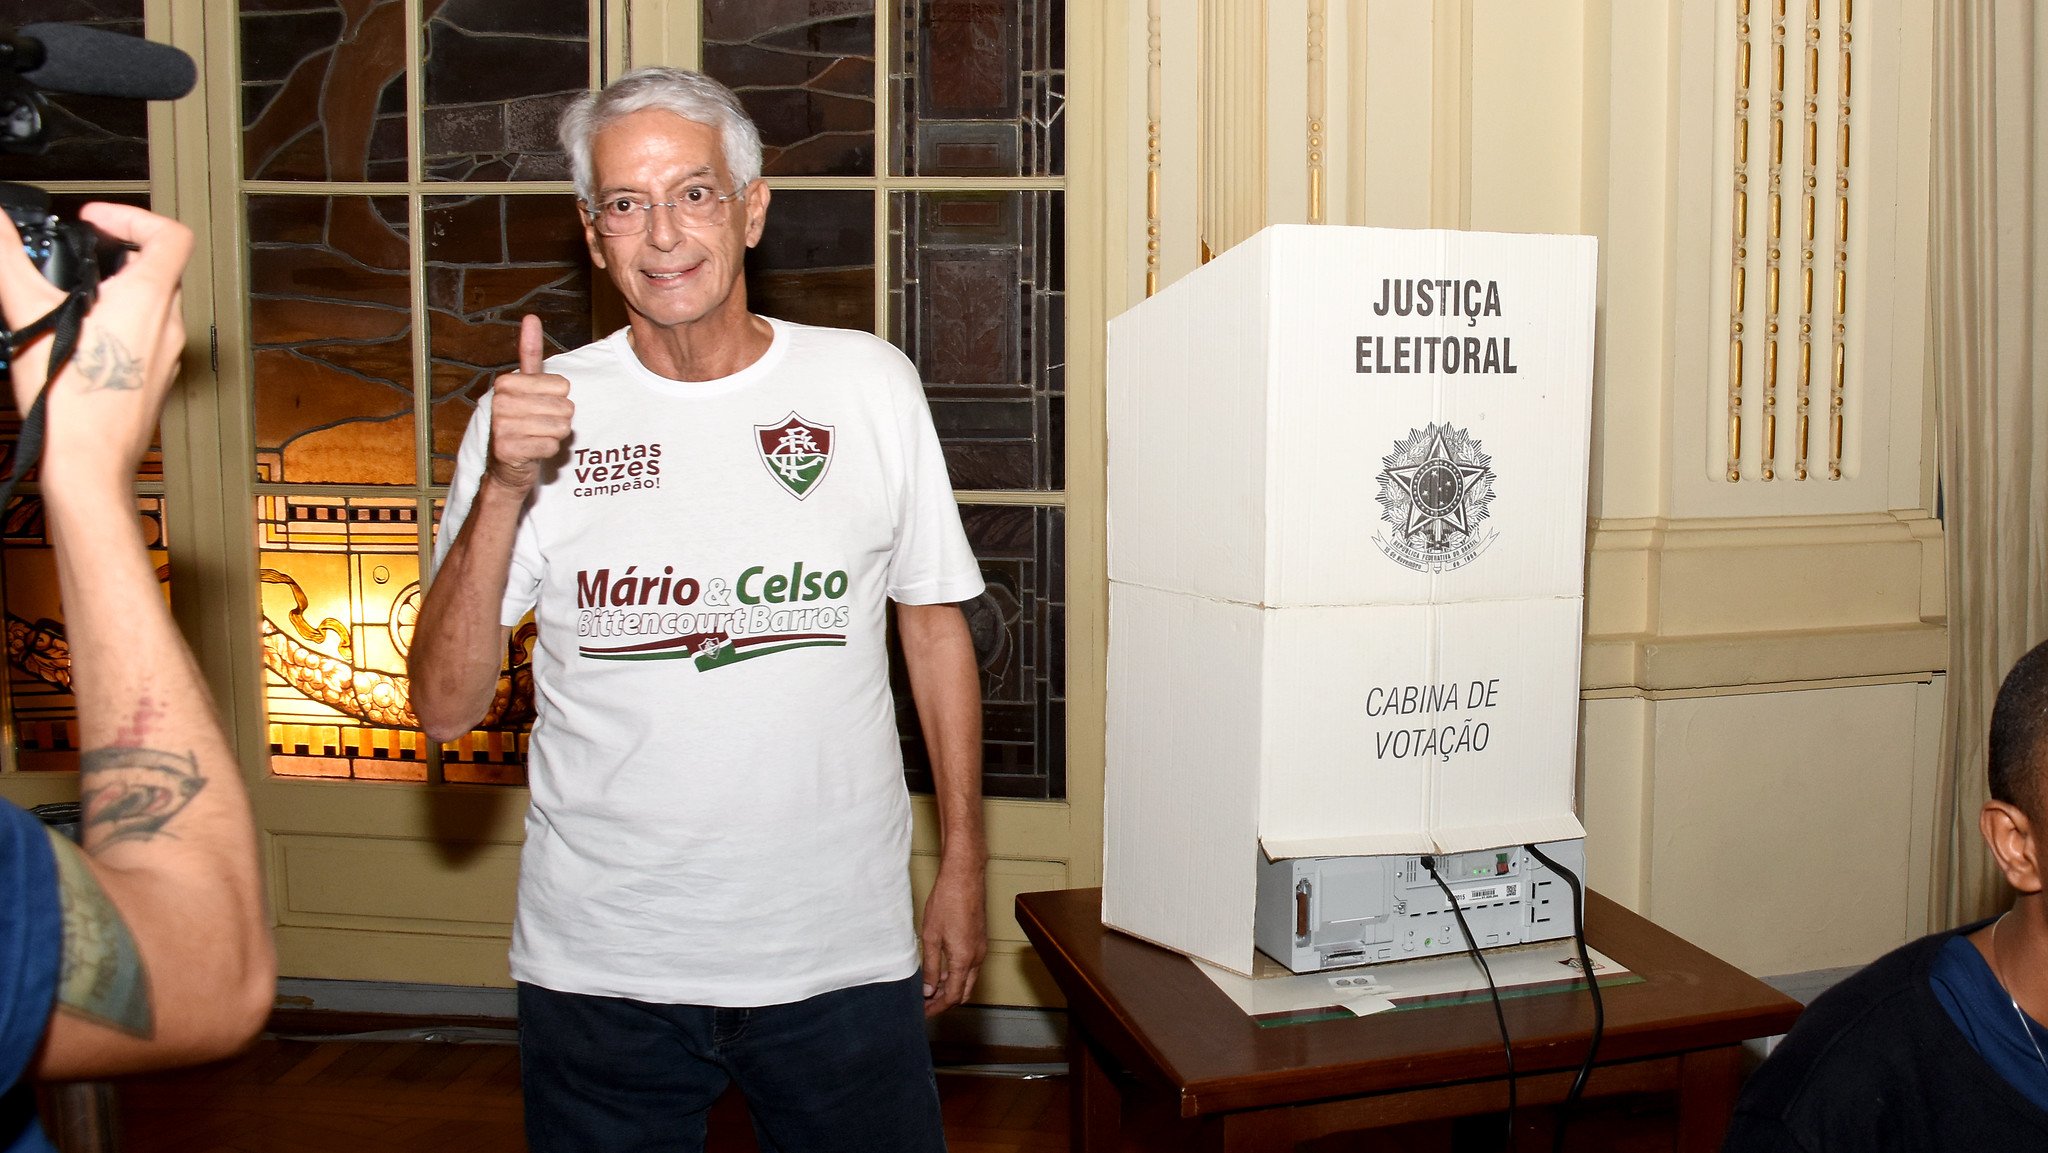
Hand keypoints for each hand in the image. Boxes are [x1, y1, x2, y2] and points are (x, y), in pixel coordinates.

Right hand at [0, 202, 190, 495]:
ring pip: (153, 306)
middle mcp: (169, 326)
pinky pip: (145, 339)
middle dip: (119, 254)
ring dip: (117, 292)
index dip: (134, 217)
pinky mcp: (155, 381)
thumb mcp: (31, 317)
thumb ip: (11, 261)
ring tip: (72, 300)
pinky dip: (119, 326)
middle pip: (160, 269)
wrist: (88, 465)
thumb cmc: (73, 403)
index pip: (171, 235)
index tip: (96, 221)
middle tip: (79, 258)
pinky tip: (80, 342)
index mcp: (151, 300)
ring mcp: (166, 356)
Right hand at [485, 314, 572, 493]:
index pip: (563, 385)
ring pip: (560, 427)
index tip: (540, 405)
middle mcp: (500, 402)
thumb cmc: (522, 421)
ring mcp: (501, 426)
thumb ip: (530, 353)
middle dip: (559, 419)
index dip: (559, 398)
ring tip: (537, 437)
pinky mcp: (508, 450)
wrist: (506, 465)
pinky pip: (551, 446)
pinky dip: (548, 451)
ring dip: (555, 436)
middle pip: (564, 406)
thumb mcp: (526, 386)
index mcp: (506, 383)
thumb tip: (531, 316)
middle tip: (540, 425)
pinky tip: (533, 450)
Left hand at [920, 857, 986, 1016]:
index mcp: (964, 960)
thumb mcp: (931, 937)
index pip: (953, 996)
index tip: (924, 1012)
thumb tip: (928, 990)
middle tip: (926, 1004)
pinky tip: (942, 970)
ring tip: (930, 988)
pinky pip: (971, 966)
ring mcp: (981, 948)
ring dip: (951, 987)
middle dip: (945, 1001)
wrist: (964, 877)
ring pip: (968, 979)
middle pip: (964, 992)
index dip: (937, 1007)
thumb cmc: (947, 902)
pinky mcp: (980, 940)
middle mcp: (977, 957)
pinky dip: (957, 974)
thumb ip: (930, 967)